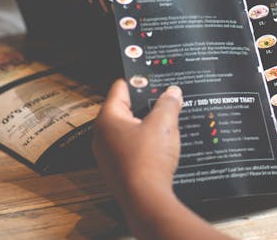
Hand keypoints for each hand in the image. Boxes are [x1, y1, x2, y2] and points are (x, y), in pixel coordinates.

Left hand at [92, 80, 183, 226]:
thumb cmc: (148, 161)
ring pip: (130, 130)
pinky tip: (163, 145)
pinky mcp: (119, 169)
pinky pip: (132, 148)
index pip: (121, 88)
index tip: (154, 77)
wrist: (146, 200)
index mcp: (108, 118)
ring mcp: (109, 154)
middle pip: (126, 108)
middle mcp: (103, 135)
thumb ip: (168, 103)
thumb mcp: (164, 124)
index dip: (139, 80)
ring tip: (169, 121)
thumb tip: (172, 93)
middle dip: (147, 104)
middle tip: (166, 99)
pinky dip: (146, 143)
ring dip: (148, 125)